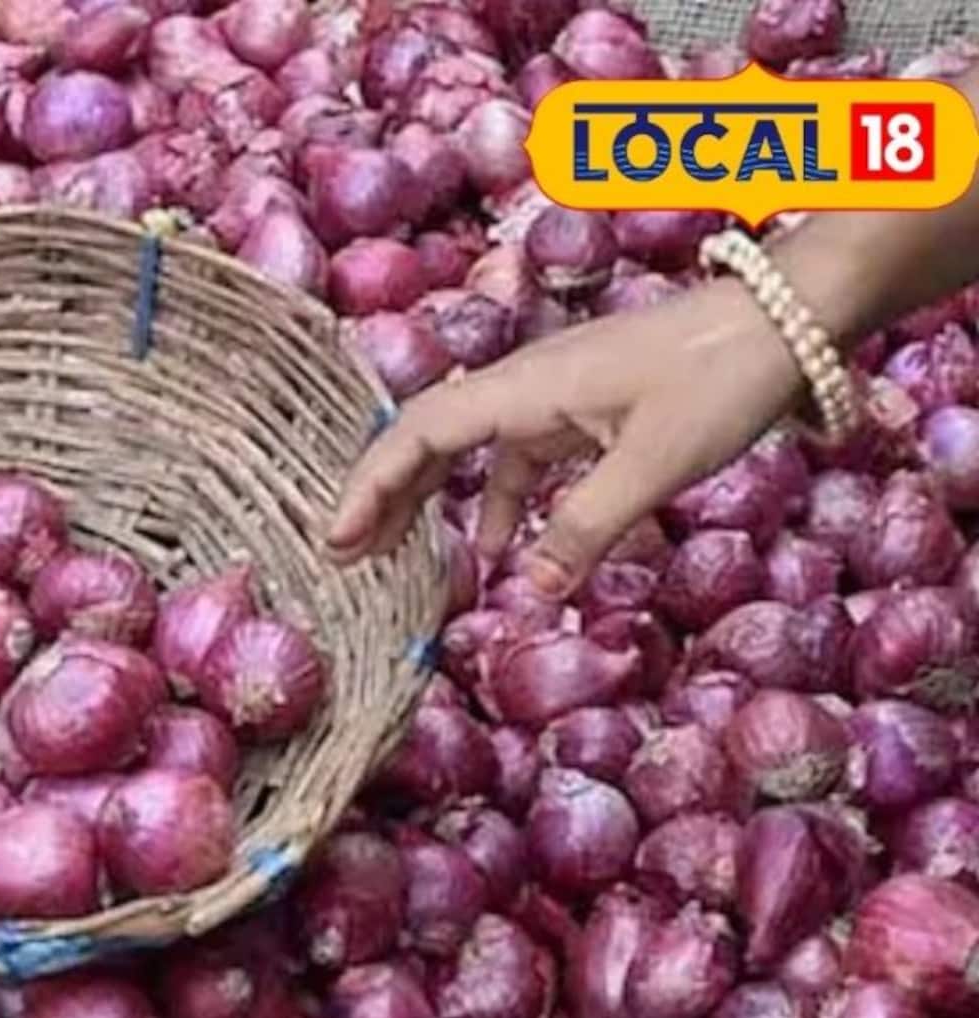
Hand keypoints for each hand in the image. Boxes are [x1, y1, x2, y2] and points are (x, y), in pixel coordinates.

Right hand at [325, 279, 808, 595]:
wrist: (788, 317)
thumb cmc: (720, 376)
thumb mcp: (655, 463)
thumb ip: (585, 529)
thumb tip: (524, 590)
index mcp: (525, 389)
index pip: (418, 433)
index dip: (370, 485)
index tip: (338, 538)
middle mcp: (525, 387)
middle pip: (429, 439)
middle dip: (383, 495)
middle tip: (344, 555)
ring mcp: (555, 397)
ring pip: (472, 452)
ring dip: (433, 502)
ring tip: (401, 557)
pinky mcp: (588, 410)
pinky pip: (521, 461)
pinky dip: (499, 504)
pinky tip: (503, 550)